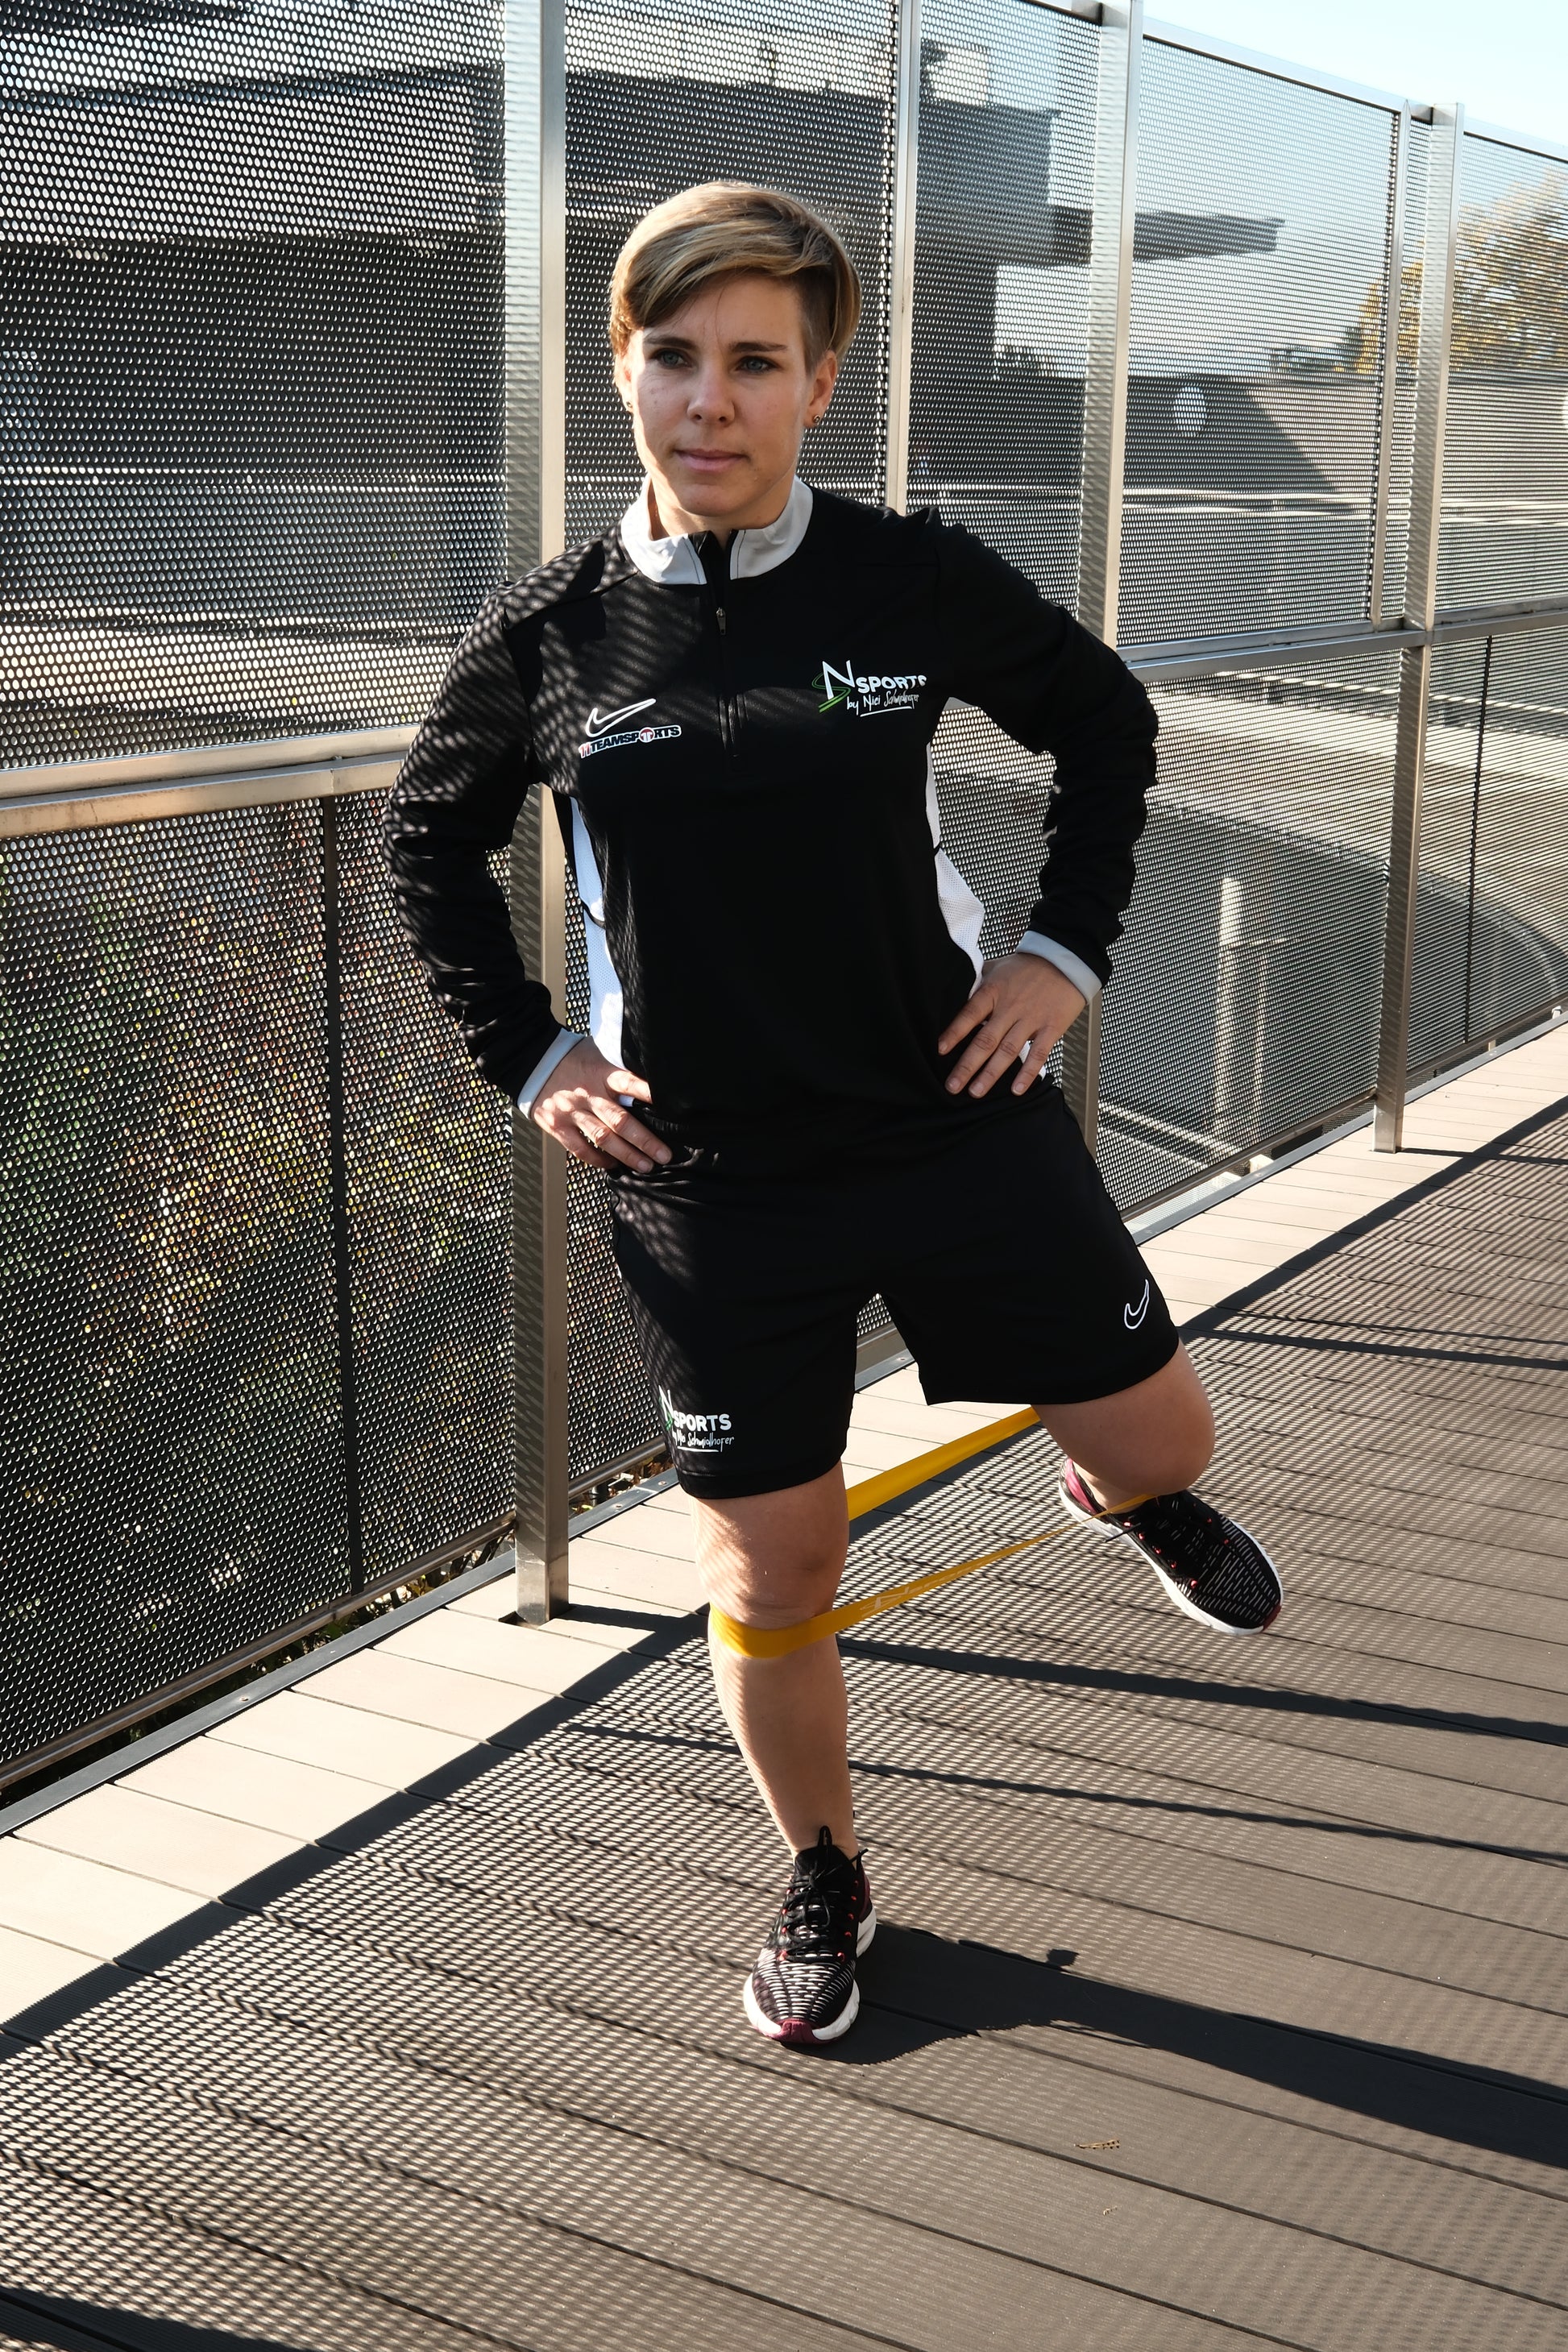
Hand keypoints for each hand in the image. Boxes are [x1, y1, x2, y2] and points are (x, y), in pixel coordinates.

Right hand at [530, 1040, 672, 1172]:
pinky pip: (580, 1149)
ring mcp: (572, 1113)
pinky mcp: (558, 1126)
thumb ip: (619, 1066)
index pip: (628, 1083)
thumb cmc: (572, 1058)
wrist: (530, 1062)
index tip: (669, 1106)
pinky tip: (614, 1166)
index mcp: (600, 1073)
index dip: (647, 1094)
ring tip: (645, 1166)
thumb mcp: (598, 1052)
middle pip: (620, 1121)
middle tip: (664, 1155)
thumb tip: (652, 1074)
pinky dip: (598, 1160)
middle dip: (644, 1141)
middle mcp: (588, 1094)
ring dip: (626, 1155)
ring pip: (602, 1138)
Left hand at [938, 954, 1087, 1097]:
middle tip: (953, 1085)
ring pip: (1008, 1051)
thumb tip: (955, 996)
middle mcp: (1010, 1007)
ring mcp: (1031, 1019)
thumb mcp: (997, 967)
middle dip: (967, 1065)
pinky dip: (1027, 1073)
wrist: (1066, 960)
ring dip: (991, 1074)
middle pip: (985, 1040)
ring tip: (976, 1091)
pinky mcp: (1051, 1028)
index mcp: (994, 991)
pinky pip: (1039, 1054)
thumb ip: (977, 983)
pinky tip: (1016, 1089)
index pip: (969, 1014)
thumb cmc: (1029, 966)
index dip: (954, 1033)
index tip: (940, 1050)